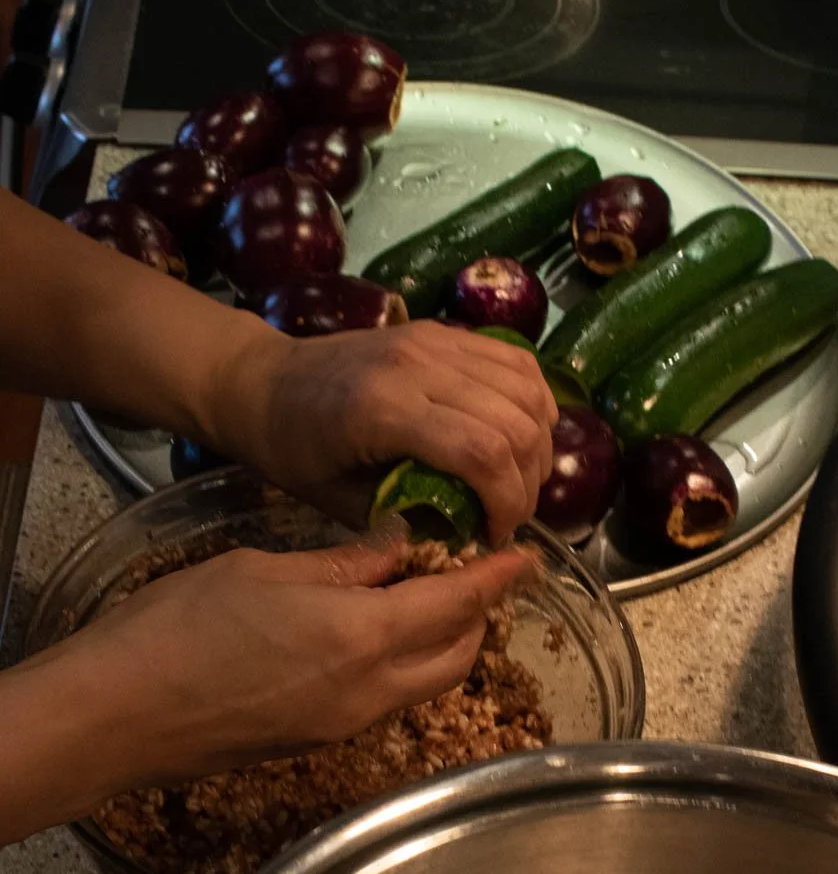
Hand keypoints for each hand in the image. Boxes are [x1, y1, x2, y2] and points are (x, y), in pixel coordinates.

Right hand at [17, 528, 533, 806]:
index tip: (524, 557)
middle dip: (476, 615)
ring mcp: (345, 724)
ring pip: (425, 682)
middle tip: (471, 572)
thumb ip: (343, 566)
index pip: (455, 605)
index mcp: (360, 637)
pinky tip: (374, 632)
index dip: (495, 579)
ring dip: (442, 643)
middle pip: (456, 655)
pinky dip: (402, 664)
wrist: (118, 715)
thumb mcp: (264, 572)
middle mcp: (368, 691)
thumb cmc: (176, 630)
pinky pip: (386, 699)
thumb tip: (398, 550)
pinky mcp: (319, 740)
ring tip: (426, 597)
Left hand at [212, 319, 558, 541]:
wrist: (264, 382)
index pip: (484, 454)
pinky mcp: (444, 332)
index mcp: (384, 411)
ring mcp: (434, 341)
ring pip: (527, 389)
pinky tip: (520, 438)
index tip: (495, 537)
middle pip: (516, 423)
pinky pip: (517, 363)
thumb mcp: (343, 504)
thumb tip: (472, 540)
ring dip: (537, 444)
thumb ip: (410, 520)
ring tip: (516, 481)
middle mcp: (417, 365)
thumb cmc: (294, 452)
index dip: (508, 505)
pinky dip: (534, 405)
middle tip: (509, 516)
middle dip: (527, 484)